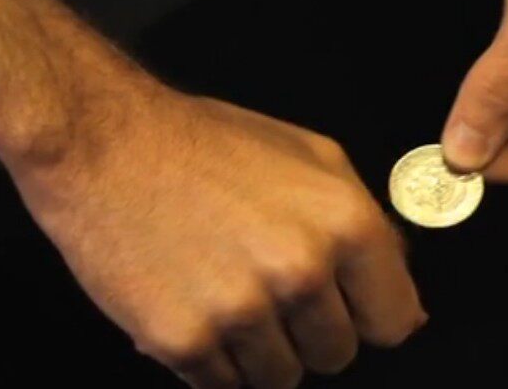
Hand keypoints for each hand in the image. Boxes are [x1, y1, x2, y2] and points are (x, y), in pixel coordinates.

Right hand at [5, 81, 425, 388]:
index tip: (348, 308)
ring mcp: (241, 312)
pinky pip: (223, 385)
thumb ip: (368, 224)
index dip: (370, 315)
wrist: (105, 144)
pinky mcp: (183, 340)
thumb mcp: (312, 157)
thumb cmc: (208, 144)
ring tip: (227, 292)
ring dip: (260, 347)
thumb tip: (402, 288)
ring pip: (281, 376)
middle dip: (311, 331)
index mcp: (346, 225)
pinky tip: (196, 306)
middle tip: (271, 288)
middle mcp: (300, 272)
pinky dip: (213, 358)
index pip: (395, 320)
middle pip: (337, 355)